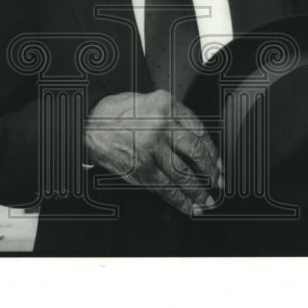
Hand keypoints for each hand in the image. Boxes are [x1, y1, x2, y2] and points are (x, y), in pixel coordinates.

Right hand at [84, 90, 223, 214]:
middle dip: (210, 171)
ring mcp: (149, 148)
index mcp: (166, 105)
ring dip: (198, 190)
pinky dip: (179, 200)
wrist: (88, 123)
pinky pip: (164, 187)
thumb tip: (197, 143)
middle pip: (194, 152)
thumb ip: (174, 117)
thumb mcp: (151, 101)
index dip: (212, 150)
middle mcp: (160, 126)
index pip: (198, 130)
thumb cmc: (118, 112)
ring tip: (206, 200)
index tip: (219, 162)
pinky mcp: (139, 168)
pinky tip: (188, 206)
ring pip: (182, 173)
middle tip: (218, 182)